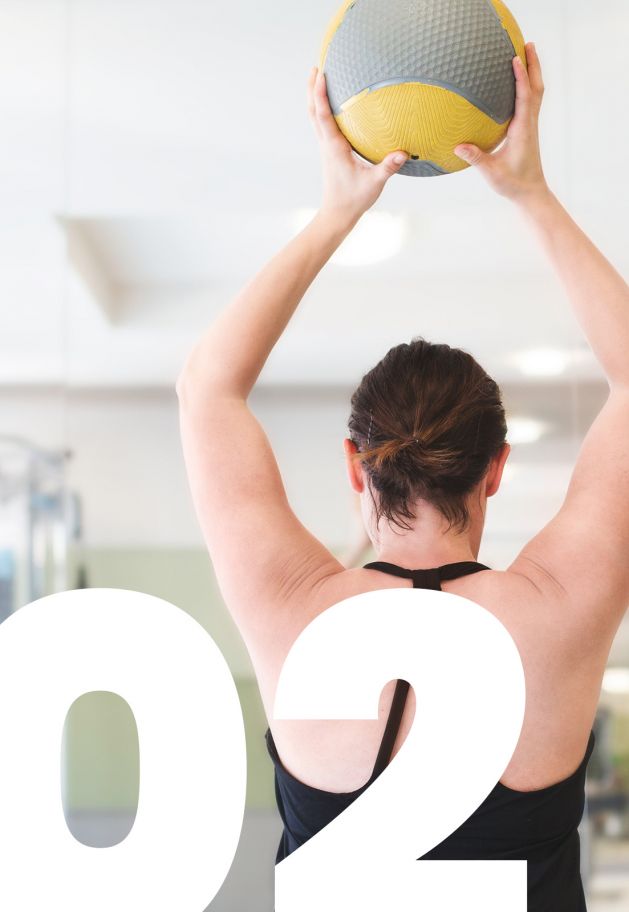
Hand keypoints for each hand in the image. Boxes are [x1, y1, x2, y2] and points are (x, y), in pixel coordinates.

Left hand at [308, 66, 408, 224]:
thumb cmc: (354, 199)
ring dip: (315, 97)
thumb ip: (387, 167)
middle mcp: (326, 144)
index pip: (323, 115)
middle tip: (317, 66)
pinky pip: (322, 125)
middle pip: (313, 111)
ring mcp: (326, 148)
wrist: (337, 214)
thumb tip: (403, 153)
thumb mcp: (374, 183)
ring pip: (315, 117)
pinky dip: (322, 110)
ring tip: (319, 78)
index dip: (321, 94)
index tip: (321, 73)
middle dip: (312, 88)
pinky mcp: (330, 152)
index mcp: (334, 147)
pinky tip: (333, 105)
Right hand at [454, 43, 547, 201]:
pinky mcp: (528, 129)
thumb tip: (458, 146)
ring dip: (533, 71)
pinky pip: (531, 101)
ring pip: (536, 92)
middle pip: (536, 88)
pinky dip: (528, 85)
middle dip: (533, 65)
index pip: (524, 98)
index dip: (520, 77)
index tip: (515, 58)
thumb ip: (476, 158)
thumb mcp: (491, 173)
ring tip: (526, 53)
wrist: (530, 192)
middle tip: (526, 43)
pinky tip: (519, 80)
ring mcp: (530, 125)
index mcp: (523, 131)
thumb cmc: (512, 184)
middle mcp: (530, 124)